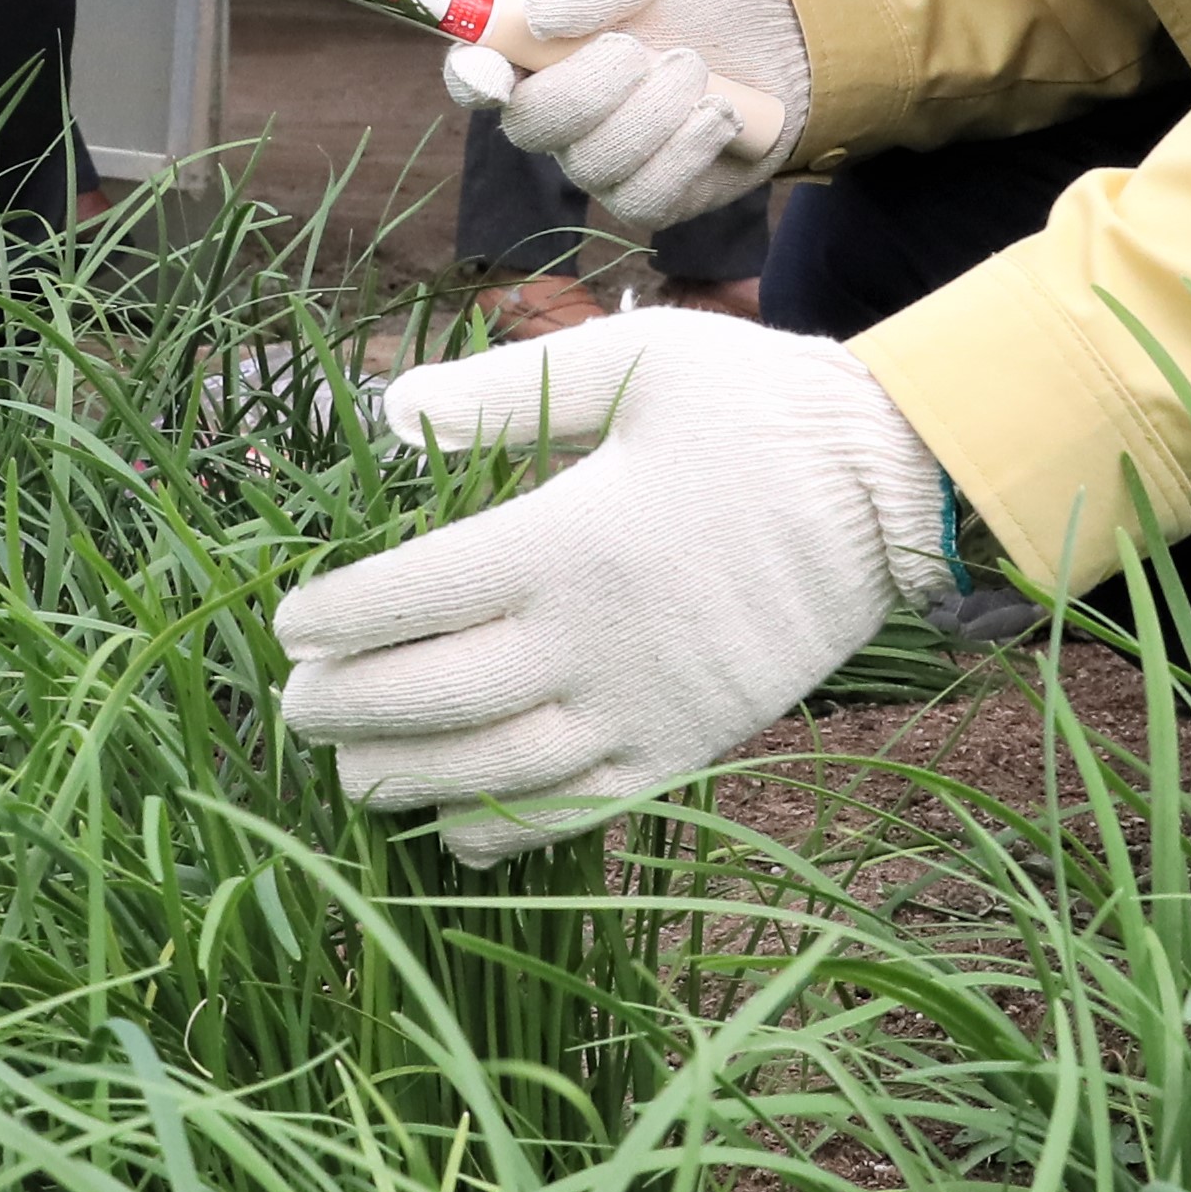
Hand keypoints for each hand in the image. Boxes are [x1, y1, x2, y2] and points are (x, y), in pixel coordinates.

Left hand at [277, 308, 944, 860]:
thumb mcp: (637, 361)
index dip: (340, 618)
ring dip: (406, 778)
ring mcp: (645, 704)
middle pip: (435, 694)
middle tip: (293, 706)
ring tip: (348, 774)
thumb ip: (507, 394)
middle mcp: (597, 635)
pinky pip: (580, 809)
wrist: (899, 488)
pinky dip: (506, 830)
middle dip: (348, 707)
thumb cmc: (759, 409)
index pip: (418, 595)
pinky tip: (452, 830)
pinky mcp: (690, 747)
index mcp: (573, 536)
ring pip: (494, 767)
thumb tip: (392, 415)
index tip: (291, 625)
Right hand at [444, 0, 808, 230]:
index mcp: (540, 54)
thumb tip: (541, 17)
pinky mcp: (651, 199)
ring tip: (696, 70)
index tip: (493, 72)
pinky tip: (719, 114)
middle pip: (531, 125)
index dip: (471, 77)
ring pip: (596, 162)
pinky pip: (646, 196)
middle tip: (643, 51)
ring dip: (657, 109)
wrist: (784, 39)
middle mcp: (558, 116)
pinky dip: (688, 148)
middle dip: (592, 86)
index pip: (476, 75)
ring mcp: (601, 164)